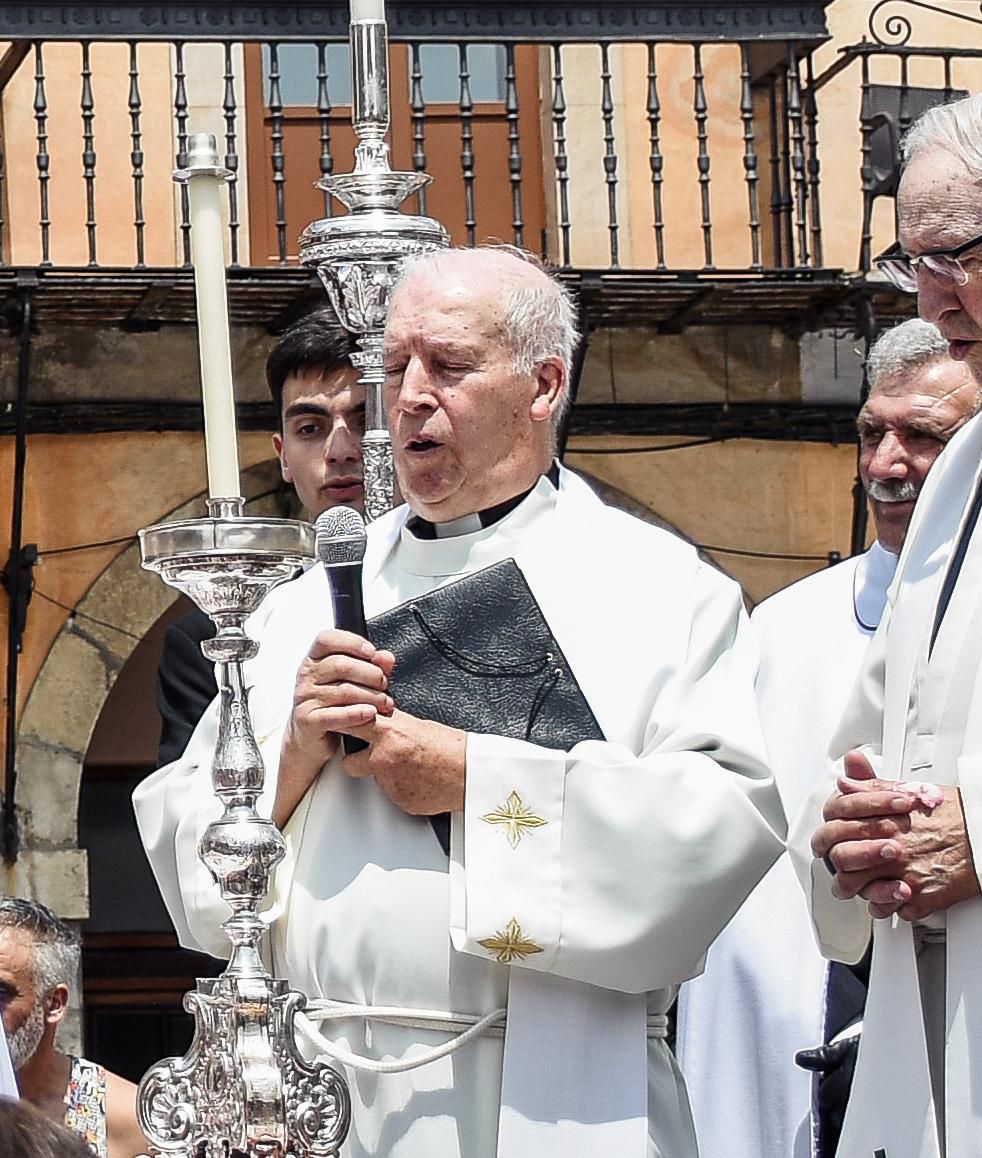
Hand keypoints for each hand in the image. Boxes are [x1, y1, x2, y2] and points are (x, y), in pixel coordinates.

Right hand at [274, 629, 395, 826]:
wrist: (309, 749)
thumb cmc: (332, 714)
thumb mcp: (351, 687)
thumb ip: (370, 669)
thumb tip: (390, 657)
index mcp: (314, 663)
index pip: (327, 638)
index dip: (352, 642)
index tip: (375, 652)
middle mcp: (305, 679)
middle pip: (340, 663)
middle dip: (369, 673)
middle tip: (387, 685)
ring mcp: (303, 701)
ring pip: (340, 688)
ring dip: (368, 695)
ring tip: (385, 705)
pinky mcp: (307, 725)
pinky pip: (332, 714)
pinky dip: (354, 714)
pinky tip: (371, 717)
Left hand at [340, 710, 466, 815]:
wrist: (469, 772)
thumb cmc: (450, 746)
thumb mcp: (418, 724)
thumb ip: (393, 724)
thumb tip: (377, 721)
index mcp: (389, 734)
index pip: (351, 727)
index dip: (342, 728)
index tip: (335, 728)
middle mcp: (384, 758)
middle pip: (349, 763)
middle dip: (355, 761)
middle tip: (368, 757)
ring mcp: (390, 783)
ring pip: (375, 781)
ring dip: (386, 776)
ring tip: (412, 768)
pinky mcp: (399, 801)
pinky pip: (393, 794)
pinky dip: (402, 789)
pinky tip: (419, 781)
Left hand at [813, 751, 978, 920]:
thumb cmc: (951, 812)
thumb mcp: (905, 790)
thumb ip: (870, 788)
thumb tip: (846, 781)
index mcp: (880, 823)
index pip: (835, 833)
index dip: (829, 838)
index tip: (831, 843)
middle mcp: (890, 850)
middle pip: (844, 864)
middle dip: (840, 868)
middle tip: (843, 871)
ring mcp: (905, 876)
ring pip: (865, 892)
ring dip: (863, 892)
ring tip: (865, 889)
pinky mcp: (924, 898)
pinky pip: (896, 912)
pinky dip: (892, 907)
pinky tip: (894, 898)